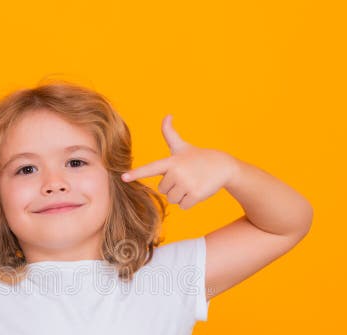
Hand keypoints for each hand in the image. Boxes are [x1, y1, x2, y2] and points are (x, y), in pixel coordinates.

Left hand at [121, 115, 237, 209]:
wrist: (223, 166)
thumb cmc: (198, 157)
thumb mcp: (182, 146)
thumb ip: (170, 133)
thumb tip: (167, 115)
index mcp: (171, 161)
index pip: (150, 168)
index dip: (136, 173)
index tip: (123, 178)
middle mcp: (177, 172)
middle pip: (163, 189)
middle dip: (173, 186)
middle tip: (186, 177)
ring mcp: (186, 183)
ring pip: (172, 199)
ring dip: (181, 195)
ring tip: (192, 183)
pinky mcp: (195, 194)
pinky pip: (183, 206)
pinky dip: (190, 202)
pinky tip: (197, 190)